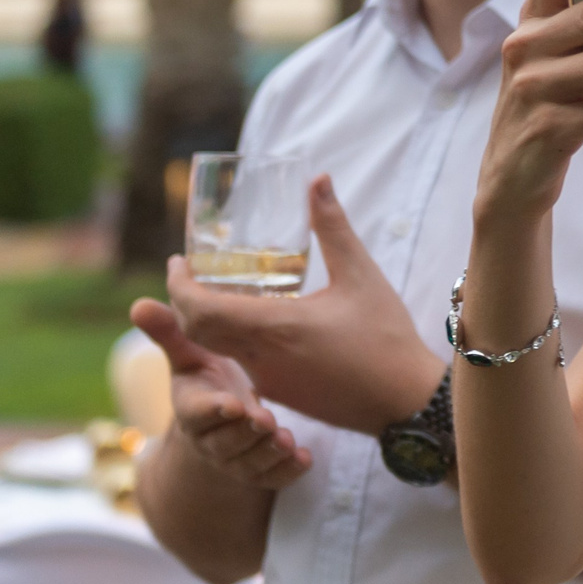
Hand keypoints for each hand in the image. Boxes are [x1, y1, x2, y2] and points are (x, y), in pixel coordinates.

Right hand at [129, 299, 311, 489]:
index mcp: (191, 408)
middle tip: (267, 420)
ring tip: (286, 439)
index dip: (213, 410)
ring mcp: (234, 460)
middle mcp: (210, 439)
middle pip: (225, 442)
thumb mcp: (187, 356)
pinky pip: (271, 479)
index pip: (197, 413)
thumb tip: (139, 304)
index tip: (233, 403)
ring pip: (249, 464)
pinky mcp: (257, 472)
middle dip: (245, 433)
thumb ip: (169, 331)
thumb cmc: (204, 379)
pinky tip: (304, 459)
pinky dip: (287, 472)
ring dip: (268, 454)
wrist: (218, 422)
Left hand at [164, 175, 443, 434]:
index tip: (178, 261)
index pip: (200, 311)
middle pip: (197, 331)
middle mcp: (261, 359)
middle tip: (190, 272)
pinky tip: (255, 318)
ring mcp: (268, 382)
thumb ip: (333, 227)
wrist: (404, 402)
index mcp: (275, 328)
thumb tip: (318, 181)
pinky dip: (231, 338)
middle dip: (184, 301)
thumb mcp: (361, 274)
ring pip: (217, 349)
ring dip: (206, 320)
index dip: (179, 286)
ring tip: (219, 288)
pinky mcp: (281, 394)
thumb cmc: (385, 337)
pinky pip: (240, 363)